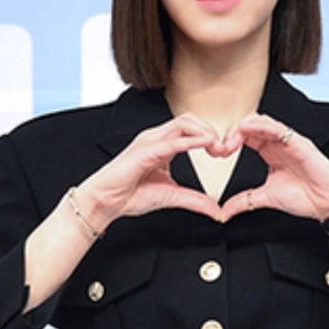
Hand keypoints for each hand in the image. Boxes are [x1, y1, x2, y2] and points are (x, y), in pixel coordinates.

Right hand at [77, 113, 226, 228]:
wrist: (104, 203)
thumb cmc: (129, 195)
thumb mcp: (172, 195)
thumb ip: (195, 200)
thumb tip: (215, 209)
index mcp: (163, 144)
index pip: (192, 128)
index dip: (211, 136)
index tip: (224, 152)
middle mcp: (156, 138)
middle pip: (190, 120)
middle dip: (211, 131)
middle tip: (223, 150)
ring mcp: (149, 142)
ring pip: (183, 123)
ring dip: (205, 133)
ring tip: (216, 148)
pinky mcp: (144, 151)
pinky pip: (171, 141)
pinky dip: (191, 142)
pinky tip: (205, 145)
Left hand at [218, 114, 328, 222]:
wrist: (327, 204)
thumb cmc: (306, 197)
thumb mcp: (266, 198)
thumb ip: (244, 201)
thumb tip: (224, 211)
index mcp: (270, 153)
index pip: (245, 137)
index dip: (229, 141)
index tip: (217, 154)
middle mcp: (278, 144)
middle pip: (249, 125)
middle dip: (231, 134)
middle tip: (220, 148)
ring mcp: (288, 141)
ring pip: (261, 121)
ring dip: (242, 128)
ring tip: (231, 141)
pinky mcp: (299, 143)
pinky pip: (278, 128)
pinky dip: (261, 126)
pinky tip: (247, 130)